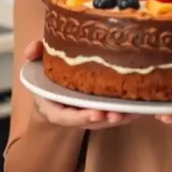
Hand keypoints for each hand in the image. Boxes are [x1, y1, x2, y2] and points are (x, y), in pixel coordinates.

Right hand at [25, 40, 139, 129]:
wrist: (53, 91)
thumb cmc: (48, 77)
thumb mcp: (37, 65)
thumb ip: (36, 54)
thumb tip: (32, 50)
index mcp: (53, 106)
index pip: (65, 117)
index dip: (80, 117)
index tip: (95, 114)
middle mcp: (72, 114)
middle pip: (90, 121)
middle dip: (105, 119)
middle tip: (118, 114)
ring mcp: (87, 114)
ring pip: (105, 120)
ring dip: (119, 118)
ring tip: (132, 111)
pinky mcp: (101, 110)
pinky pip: (114, 114)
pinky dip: (127, 112)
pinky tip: (140, 106)